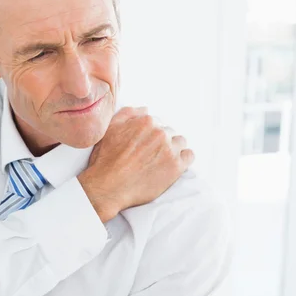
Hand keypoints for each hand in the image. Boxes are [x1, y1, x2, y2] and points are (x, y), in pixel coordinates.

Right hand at [77, 107, 194, 222]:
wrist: (109, 186)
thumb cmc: (106, 159)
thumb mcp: (110, 128)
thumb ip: (128, 114)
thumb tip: (145, 109)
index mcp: (146, 122)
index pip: (156, 122)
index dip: (150, 133)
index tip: (145, 144)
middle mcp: (160, 133)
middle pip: (169, 131)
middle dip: (161, 140)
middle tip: (151, 154)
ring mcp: (169, 150)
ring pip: (180, 142)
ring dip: (173, 148)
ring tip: (162, 159)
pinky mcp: (176, 167)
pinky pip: (189, 156)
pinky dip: (184, 158)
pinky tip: (174, 164)